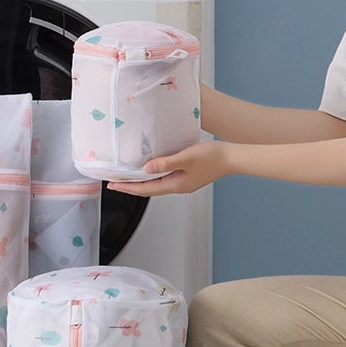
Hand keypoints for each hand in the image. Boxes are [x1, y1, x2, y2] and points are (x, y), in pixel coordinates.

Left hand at [106, 140, 229, 195]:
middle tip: (113, 183)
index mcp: (175, 185)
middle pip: (147, 189)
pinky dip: (151, 177)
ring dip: (139, 182)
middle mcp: (177, 186)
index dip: (127, 187)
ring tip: (126, 178)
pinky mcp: (186, 176)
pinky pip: (163, 179)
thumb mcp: (186, 158)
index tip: (113, 185)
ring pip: (155, 185)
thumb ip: (165, 163)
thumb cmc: (213, 157)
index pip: (145, 189)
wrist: (232, 158)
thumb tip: (146, 169)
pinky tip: (148, 170)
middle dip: (129, 186)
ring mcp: (182, 183)